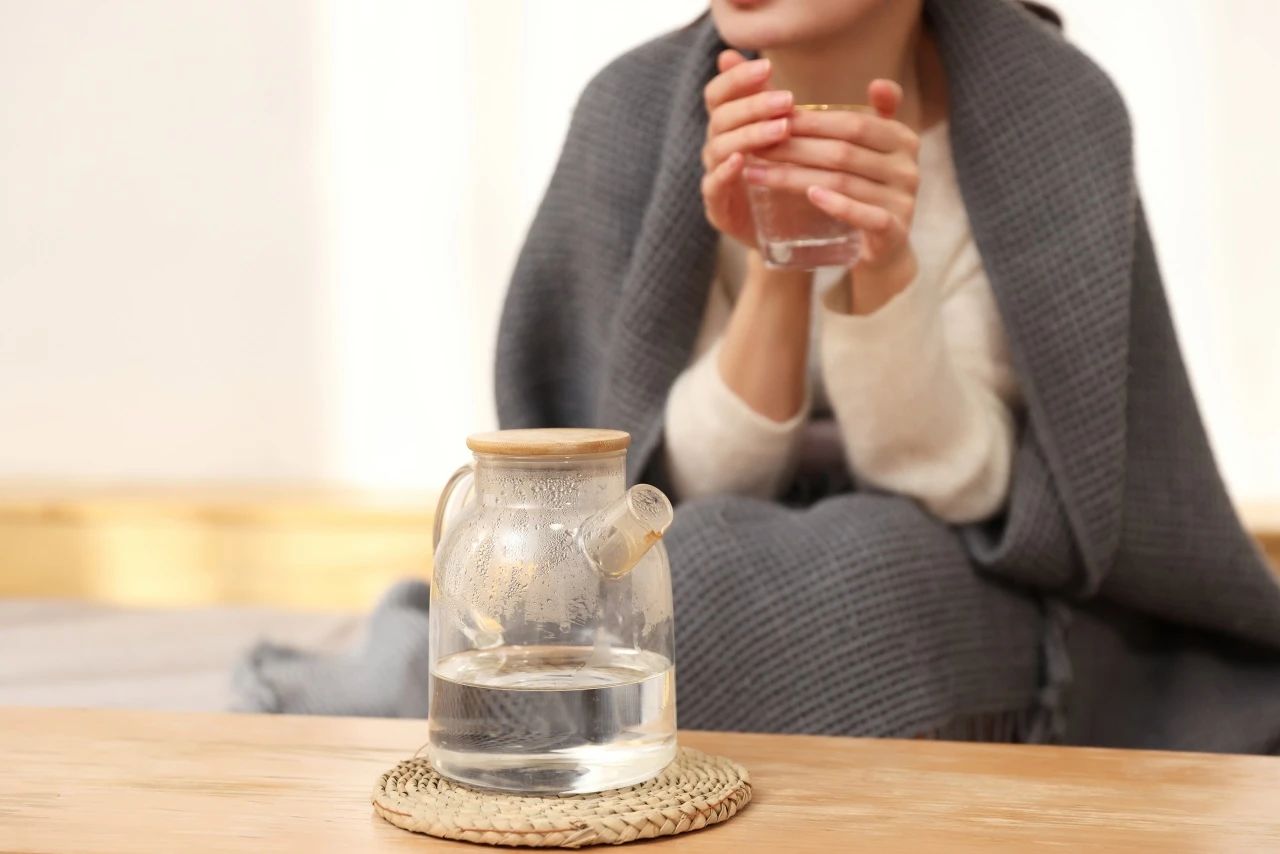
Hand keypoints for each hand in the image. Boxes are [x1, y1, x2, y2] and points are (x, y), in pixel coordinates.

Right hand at [700, 50, 794, 248]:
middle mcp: (716, 148)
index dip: (736, 78)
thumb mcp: (784, 135)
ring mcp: (714, 177)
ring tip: (782, 129)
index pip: (718, 94)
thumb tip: (746, 58)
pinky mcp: (718, 208)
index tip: (767, 68)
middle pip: (721, 118)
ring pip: (719, 148)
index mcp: (727, 126)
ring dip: (750, 135)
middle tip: (787, 100)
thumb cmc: (785, 175)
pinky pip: (714, 186)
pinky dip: (725, 173)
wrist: (786, 231)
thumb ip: (768, 99)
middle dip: (753, 106)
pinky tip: (741, 162)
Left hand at [744, 80, 920, 309]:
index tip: (769, 119)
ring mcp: (904, 200)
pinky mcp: (895, 231)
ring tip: (757, 172)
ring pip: (843, 181)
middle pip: (843, 151)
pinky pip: (865, 215)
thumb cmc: (866, 192)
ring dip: (794, 176)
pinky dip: (837, 205)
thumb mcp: (868, 152)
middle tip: (755, 145)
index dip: (810, 120)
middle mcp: (907, 167)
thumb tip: (873, 80)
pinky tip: (809, 195)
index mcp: (902, 139)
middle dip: (794, 147)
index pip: (852, 123)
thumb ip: (865, 118)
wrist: (884, 248)